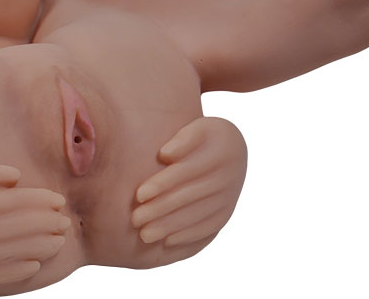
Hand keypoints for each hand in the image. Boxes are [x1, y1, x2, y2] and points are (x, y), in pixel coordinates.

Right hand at [0, 162, 70, 289]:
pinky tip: (34, 263)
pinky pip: (4, 276)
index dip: (46, 202)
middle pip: (29, 229)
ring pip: (22, 253)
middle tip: (66, 220)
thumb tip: (18, 178)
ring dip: (45, 246)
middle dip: (52, 224)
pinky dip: (24, 269)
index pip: (25, 203)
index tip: (59, 200)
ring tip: (58, 240)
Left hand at [131, 117, 246, 246]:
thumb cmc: (203, 137)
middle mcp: (228, 177)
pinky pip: (207, 227)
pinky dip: (187, 236)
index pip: (185, 171)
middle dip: (160, 210)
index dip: (161, 184)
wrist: (233, 150)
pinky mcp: (226, 213)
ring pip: (196, 216)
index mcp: (219, 152)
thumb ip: (183, 139)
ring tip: (144, 235)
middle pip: (188, 197)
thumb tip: (165, 155)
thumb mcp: (197, 127)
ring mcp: (229, 197)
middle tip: (135, 220)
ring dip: (169, 227)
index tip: (139, 195)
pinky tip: (166, 241)